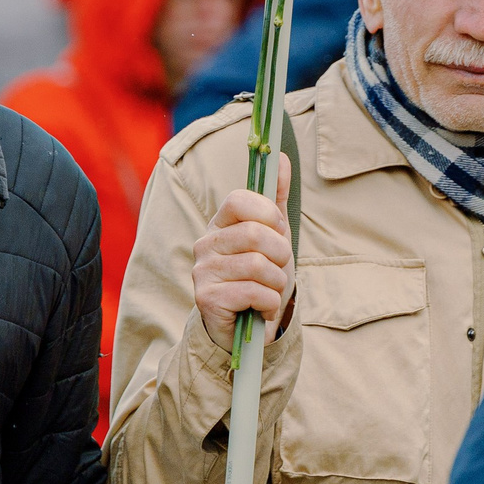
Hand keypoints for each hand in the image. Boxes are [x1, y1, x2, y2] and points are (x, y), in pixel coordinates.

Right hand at [191, 152, 294, 354]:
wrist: (247, 327)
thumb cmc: (259, 277)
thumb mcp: (273, 235)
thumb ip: (275, 198)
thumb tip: (280, 156)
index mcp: (220, 223)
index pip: (239, 200)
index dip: (268, 214)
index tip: (278, 230)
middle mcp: (205, 243)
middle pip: (255, 234)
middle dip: (281, 255)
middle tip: (279, 268)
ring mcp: (202, 271)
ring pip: (258, 266)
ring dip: (277, 283)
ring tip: (270, 291)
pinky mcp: (206, 299)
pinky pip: (254, 293)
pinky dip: (269, 303)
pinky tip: (261, 308)